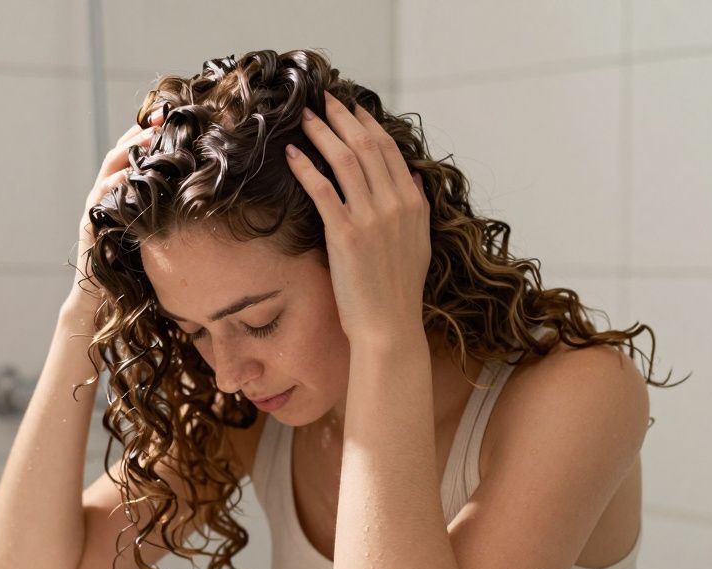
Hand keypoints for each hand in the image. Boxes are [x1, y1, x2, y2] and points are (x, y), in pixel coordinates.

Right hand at [65, 108, 164, 317]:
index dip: (150, 133)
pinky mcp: (90, 225)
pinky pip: (100, 198)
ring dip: (128, 152)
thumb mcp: (154, 231)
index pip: (134, 154)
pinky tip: (129, 177)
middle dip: (139, 133)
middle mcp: (105, 194)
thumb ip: (167, 210)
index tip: (173, 115)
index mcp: (121, 192)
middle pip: (120, 153)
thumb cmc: (133, 268)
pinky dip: (114, 185)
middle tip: (162, 116)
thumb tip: (202, 194)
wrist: (103, 299)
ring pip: (109, 170)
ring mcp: (96, 208)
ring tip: (149, 138)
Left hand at [283, 91, 430, 346]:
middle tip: (322, 100)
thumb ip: (415, 205)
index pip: (388, 150)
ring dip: (322, 133)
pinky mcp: (345, 234)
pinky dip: (306, 167)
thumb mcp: (419, 242)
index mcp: (413, 203)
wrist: (389, 325)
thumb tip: (409, 175)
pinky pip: (322, 190)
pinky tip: (292, 153)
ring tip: (304, 117)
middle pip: (366, 146)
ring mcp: (370, 217)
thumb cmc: (398, 290)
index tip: (350, 108)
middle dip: (342, 118)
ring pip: (344, 160)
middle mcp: (394, 204)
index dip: (367, 124)